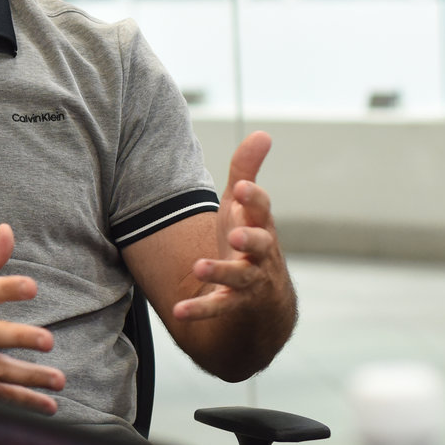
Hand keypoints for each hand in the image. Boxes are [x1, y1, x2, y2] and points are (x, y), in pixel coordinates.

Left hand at [173, 130, 291, 322]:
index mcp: (259, 224)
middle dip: (251, 238)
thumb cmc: (248, 238)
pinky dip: (201, 310)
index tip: (244, 187)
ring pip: (240, 278)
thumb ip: (247, 170)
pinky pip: (219, 307)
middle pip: (262, 244)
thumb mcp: (244, 205)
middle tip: (236, 234)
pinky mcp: (236, 304)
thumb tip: (263, 133)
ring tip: (200, 267)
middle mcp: (260, 253)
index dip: (254, 198)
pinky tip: (180, 311)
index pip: (262, 209)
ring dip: (220, 272)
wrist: (264, 299)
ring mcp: (250, 280)